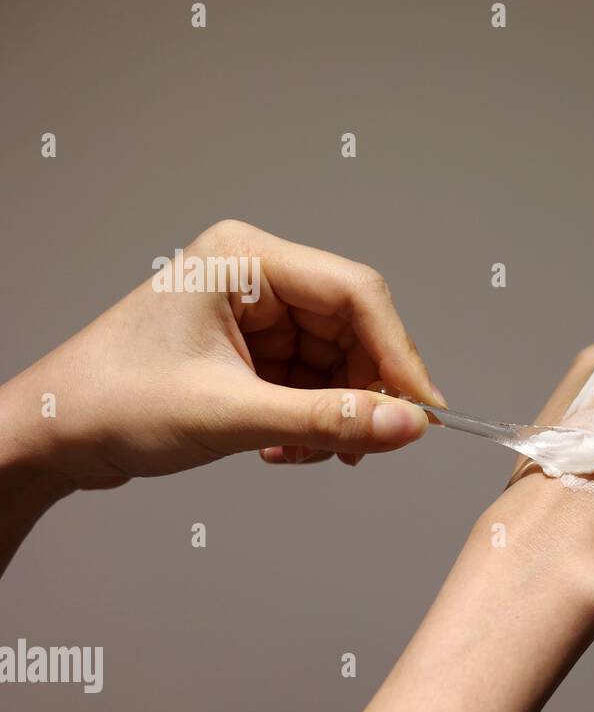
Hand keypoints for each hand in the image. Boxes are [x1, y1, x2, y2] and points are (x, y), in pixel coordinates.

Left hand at [0, 219, 441, 494]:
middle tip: (370, 444)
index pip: (356, 294)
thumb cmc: (112, 403)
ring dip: (336, 413)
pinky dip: (312, 419)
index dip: (399, 354)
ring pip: (338, 361)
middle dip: (365, 392)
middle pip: (354, 330)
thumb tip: (407, 427)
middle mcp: (257, 276)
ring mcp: (255, 313)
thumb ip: (328, 419)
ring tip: (306, 452)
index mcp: (246, 259)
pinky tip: (283, 446)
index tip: (424, 411)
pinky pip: (313, 381)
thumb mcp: (231, 413)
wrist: (51, 436)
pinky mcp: (252, 348)